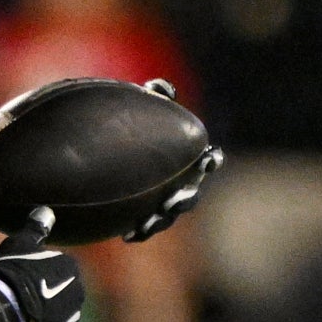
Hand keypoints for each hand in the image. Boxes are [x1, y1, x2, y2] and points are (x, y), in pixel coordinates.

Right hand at [0, 210, 83, 321]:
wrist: (3, 306)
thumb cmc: (11, 270)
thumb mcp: (21, 242)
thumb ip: (37, 227)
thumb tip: (47, 211)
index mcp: (71, 267)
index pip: (56, 268)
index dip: (37, 273)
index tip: (21, 277)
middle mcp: (78, 292)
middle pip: (58, 293)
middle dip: (44, 296)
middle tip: (19, 297)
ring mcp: (71, 318)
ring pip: (55, 314)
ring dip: (42, 316)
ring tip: (19, 316)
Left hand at [124, 86, 221, 240]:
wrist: (110, 154)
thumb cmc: (135, 126)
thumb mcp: (143, 108)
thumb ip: (155, 98)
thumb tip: (159, 86)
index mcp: (188, 158)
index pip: (208, 159)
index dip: (211, 161)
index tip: (207, 160)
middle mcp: (181, 182)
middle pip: (191, 195)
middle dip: (185, 199)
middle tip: (173, 200)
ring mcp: (163, 202)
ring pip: (168, 217)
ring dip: (161, 221)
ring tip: (147, 224)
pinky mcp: (144, 216)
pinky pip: (145, 228)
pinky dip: (139, 231)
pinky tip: (127, 236)